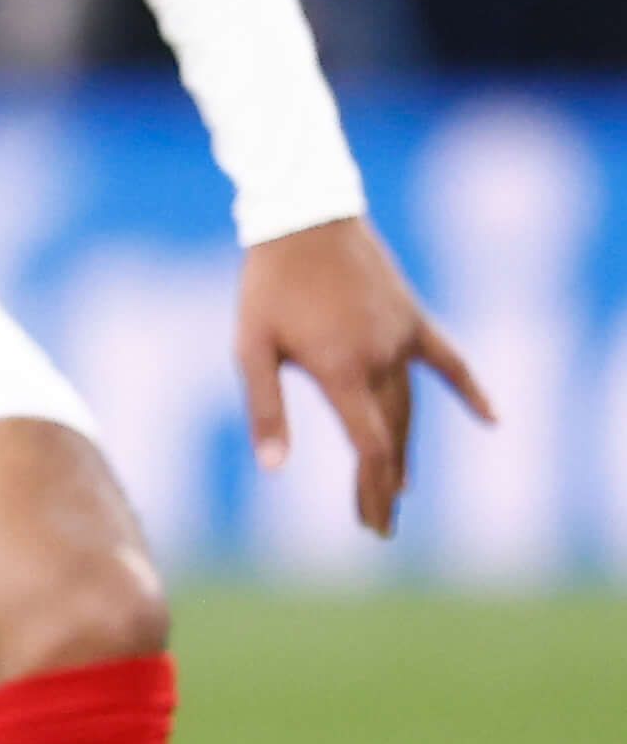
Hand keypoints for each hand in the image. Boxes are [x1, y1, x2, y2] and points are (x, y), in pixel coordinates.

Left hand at [236, 214, 490, 537]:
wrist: (304, 219)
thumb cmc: (267, 285)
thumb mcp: (251, 347)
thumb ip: (265, 409)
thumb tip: (274, 468)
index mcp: (342, 370)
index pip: (370, 446)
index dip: (373, 488)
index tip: (372, 523)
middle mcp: (382, 358)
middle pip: (393, 435)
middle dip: (386, 483)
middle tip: (380, 524)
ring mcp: (404, 339)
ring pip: (412, 407)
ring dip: (407, 450)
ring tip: (403, 488)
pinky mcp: (414, 320)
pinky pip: (449, 362)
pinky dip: (469, 392)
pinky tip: (492, 420)